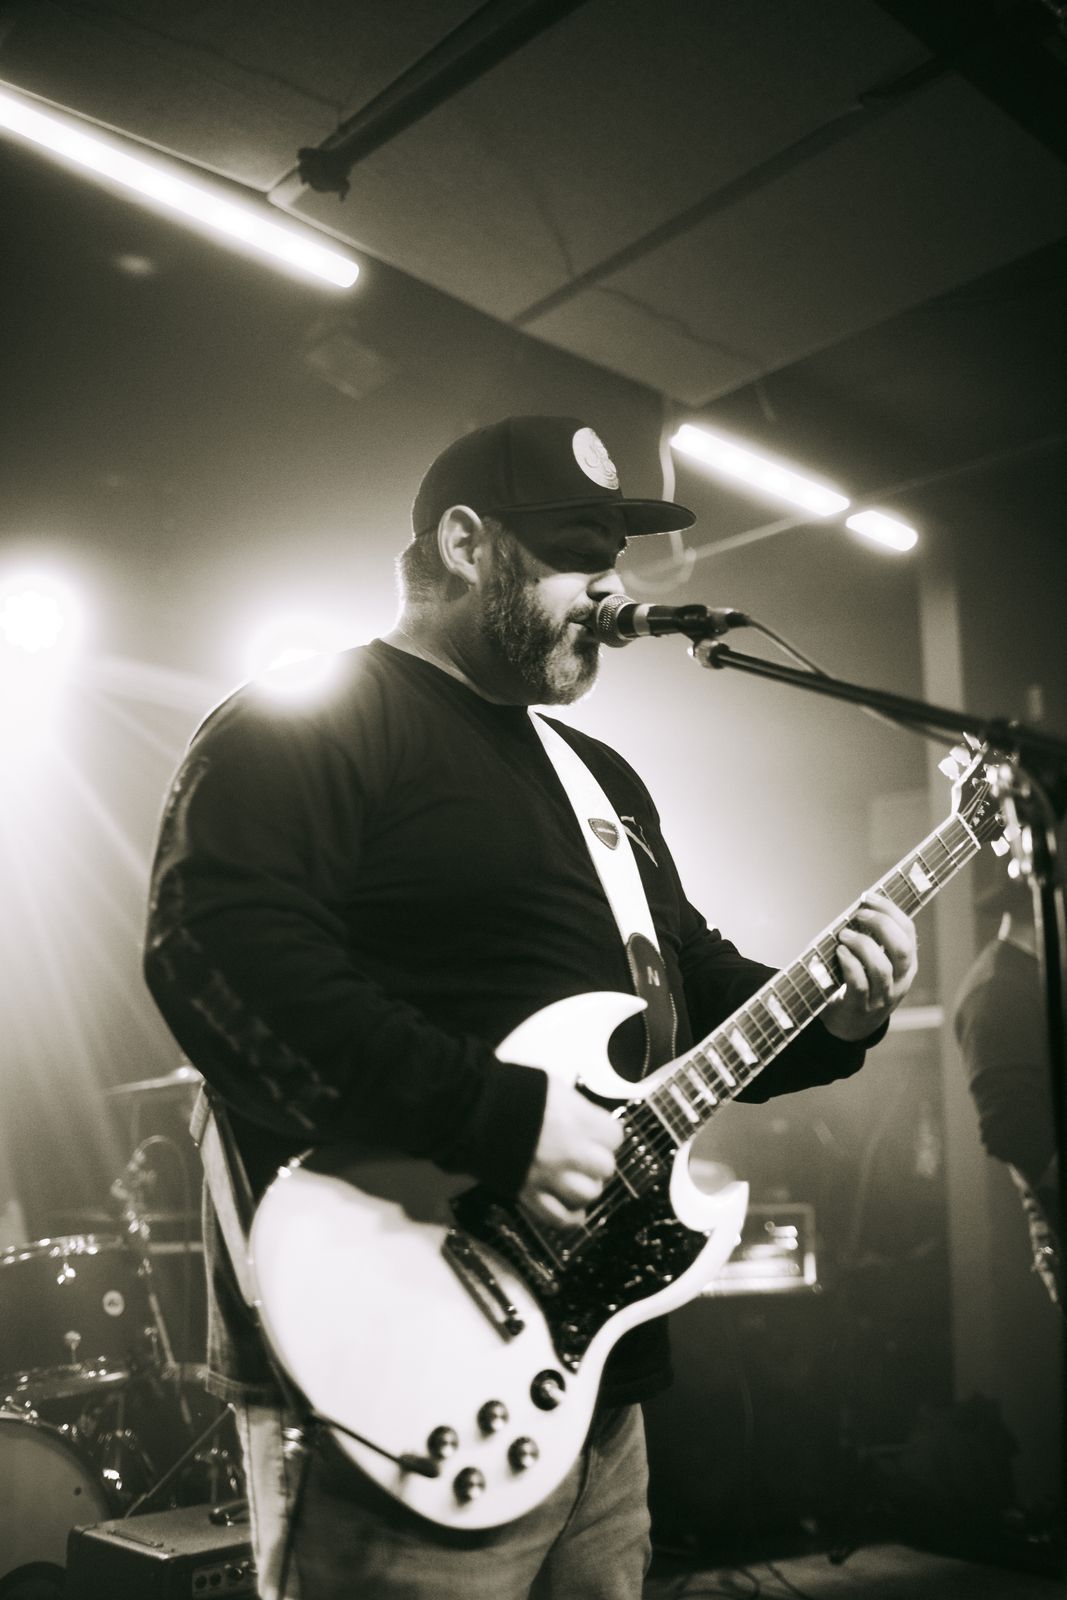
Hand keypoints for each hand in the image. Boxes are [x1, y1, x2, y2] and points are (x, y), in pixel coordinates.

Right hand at [518, 1075, 622, 1227]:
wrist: (470, 1109)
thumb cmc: (510, 1091)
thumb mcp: (554, 1087)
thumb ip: (578, 1107)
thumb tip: (590, 1120)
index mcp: (575, 1120)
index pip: (614, 1137)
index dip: (606, 1134)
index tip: (598, 1131)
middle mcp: (567, 1151)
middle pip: (605, 1168)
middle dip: (597, 1160)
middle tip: (585, 1152)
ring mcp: (548, 1176)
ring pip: (589, 1195)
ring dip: (586, 1186)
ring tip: (575, 1176)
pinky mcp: (529, 1194)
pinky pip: (561, 1218)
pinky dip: (570, 1216)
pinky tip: (571, 1205)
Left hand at [823, 891, 917, 1041]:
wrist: (850, 1026)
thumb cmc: (860, 984)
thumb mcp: (875, 963)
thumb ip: (874, 940)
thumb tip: (859, 906)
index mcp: (907, 964)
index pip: (908, 931)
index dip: (890, 910)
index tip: (868, 896)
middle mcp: (900, 980)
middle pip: (902, 949)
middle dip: (881, 925)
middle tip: (858, 915)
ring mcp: (883, 997)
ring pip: (882, 968)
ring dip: (862, 945)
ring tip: (844, 935)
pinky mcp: (861, 1007)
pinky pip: (860, 984)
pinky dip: (850, 964)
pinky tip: (839, 952)